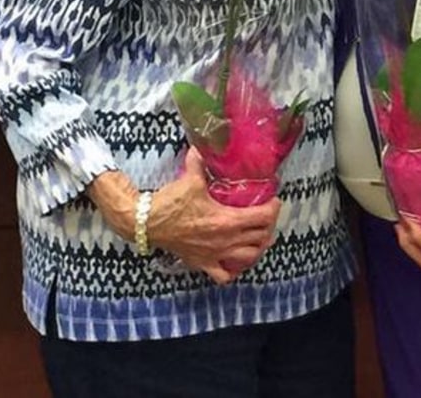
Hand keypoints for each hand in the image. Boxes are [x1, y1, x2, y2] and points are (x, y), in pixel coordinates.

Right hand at [89, 150, 280, 285]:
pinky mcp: (202, 263)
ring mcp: (214, 255)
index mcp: (226, 221)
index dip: (273, 208)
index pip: (262, 218)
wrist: (146, 223)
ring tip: (258, 235)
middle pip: (260, 238)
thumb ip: (200, 162)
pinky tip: (235, 258)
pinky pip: (224, 274)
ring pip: (248, 258)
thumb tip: (202, 146)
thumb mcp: (190, 179)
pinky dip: (234, 268)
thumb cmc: (170, 203)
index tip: (274, 199)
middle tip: (267, 214)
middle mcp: (224, 241)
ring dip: (258, 246)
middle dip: (269, 225)